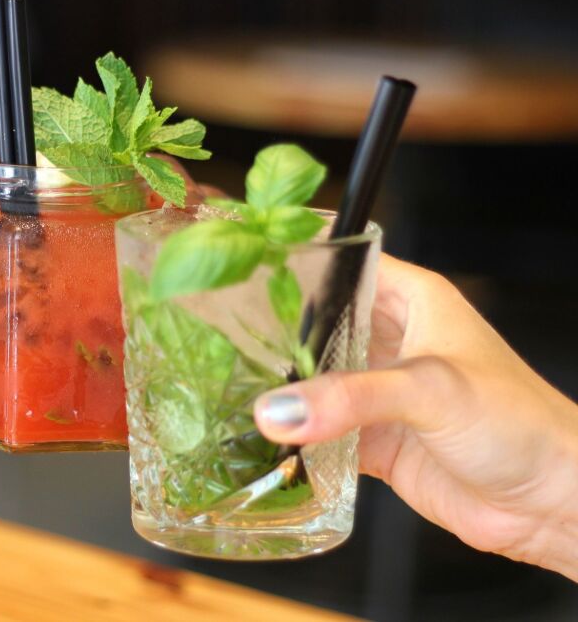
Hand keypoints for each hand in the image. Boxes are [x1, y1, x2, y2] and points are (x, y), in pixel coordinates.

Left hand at [0, 159, 218, 390]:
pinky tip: (173, 363)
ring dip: (185, 283)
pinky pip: (116, 332)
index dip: (153, 170)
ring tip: (217, 305)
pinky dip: (148, 343)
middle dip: (192, 227)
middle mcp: (65, 233)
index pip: (105, 163)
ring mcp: (70, 285)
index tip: (184, 190)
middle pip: (144, 218)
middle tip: (219, 252)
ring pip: (142, 274)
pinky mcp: (66, 334)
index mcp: (33, 193)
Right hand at [253, 255, 577, 580]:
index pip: (341, 263)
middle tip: (219, 339)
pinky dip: (294, 438)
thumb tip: (278, 409)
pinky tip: (262, 439)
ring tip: (228, 387)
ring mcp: (380, 393)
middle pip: (316, 323)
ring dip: (281, 389)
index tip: (241, 270)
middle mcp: (391, 341)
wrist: (551, 502)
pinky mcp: (374, 441)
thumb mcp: (432, 390)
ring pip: (313, 380)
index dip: (294, 263)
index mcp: (411, 301)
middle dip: (273, 333)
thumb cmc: (521, 424)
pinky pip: (320, 433)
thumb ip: (353, 397)